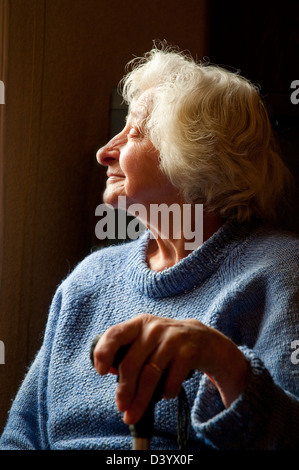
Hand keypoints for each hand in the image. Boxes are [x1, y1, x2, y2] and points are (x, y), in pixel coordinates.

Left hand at [93, 313, 247, 424]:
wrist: (205, 340)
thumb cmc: (167, 343)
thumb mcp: (147, 338)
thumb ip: (128, 350)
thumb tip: (107, 370)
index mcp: (139, 324)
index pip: (114, 334)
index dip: (104, 353)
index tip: (100, 372)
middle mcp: (154, 328)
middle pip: (131, 363)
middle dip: (124, 390)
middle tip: (121, 407)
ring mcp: (172, 339)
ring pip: (149, 376)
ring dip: (140, 400)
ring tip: (134, 413)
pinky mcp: (188, 352)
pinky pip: (170, 380)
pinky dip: (166, 392)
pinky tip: (165, 394)